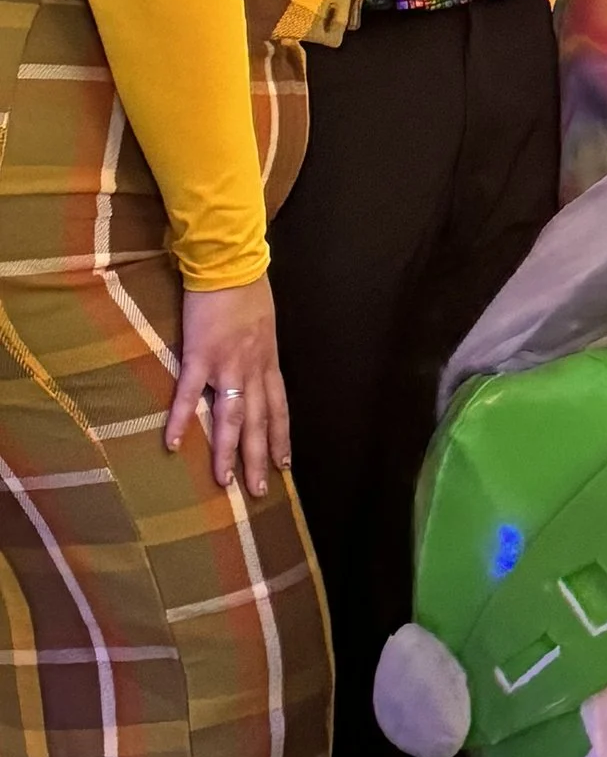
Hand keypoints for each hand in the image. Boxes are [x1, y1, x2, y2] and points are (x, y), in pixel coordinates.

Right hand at [168, 277, 288, 496]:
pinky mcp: (200, 355)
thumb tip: (257, 362)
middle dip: (260, 458)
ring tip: (225, 483)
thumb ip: (260, 348)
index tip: (285, 464)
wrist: (230, 264)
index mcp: (268, 362)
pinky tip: (172, 443)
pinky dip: (180, 419)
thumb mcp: (264, 323)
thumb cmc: (248, 288)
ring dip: (227, 452)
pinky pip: (189, 394)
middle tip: (260, 492)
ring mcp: (228, 365)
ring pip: (231, 418)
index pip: (279, 408)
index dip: (281, 437)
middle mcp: (253, 369)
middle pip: (259, 422)